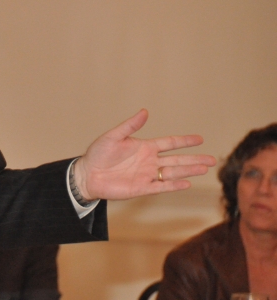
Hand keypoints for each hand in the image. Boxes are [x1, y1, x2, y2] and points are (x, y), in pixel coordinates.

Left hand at [73, 109, 215, 200]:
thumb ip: (130, 126)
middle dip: (194, 159)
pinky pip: (160, 187)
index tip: (200, 139)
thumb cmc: (98, 154)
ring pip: (172, 173)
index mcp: (144, 147)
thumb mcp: (113, 136)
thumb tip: (145, 111)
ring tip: (204, 169)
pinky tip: (186, 183)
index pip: (169, 143)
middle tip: (212, 160)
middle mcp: (149, 161)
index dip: (184, 141)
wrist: (87, 174)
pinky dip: (173, 185)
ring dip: (188, 171)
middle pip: (176, 159)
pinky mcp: (141, 188)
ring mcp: (146, 175)